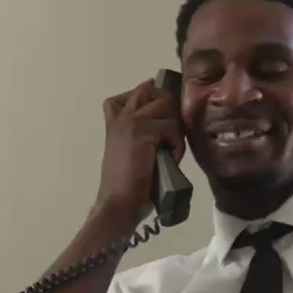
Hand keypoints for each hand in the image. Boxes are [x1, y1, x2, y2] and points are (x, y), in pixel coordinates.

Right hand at [93, 79, 185, 227]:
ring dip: (174, 128)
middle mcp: (122, 117)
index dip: (149, 96)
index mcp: (115, 123)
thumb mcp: (130, 152)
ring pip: (165, 106)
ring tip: (169, 149)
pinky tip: (170, 159)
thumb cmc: (126, 185)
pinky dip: (176, 144)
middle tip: (170, 131)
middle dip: (166, 106)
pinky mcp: (143, 131)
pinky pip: (172, 127)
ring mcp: (131, 122)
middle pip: (149, 90)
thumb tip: (166, 123)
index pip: (132, 94)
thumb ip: (141, 135)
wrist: (118, 202)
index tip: (160, 114)